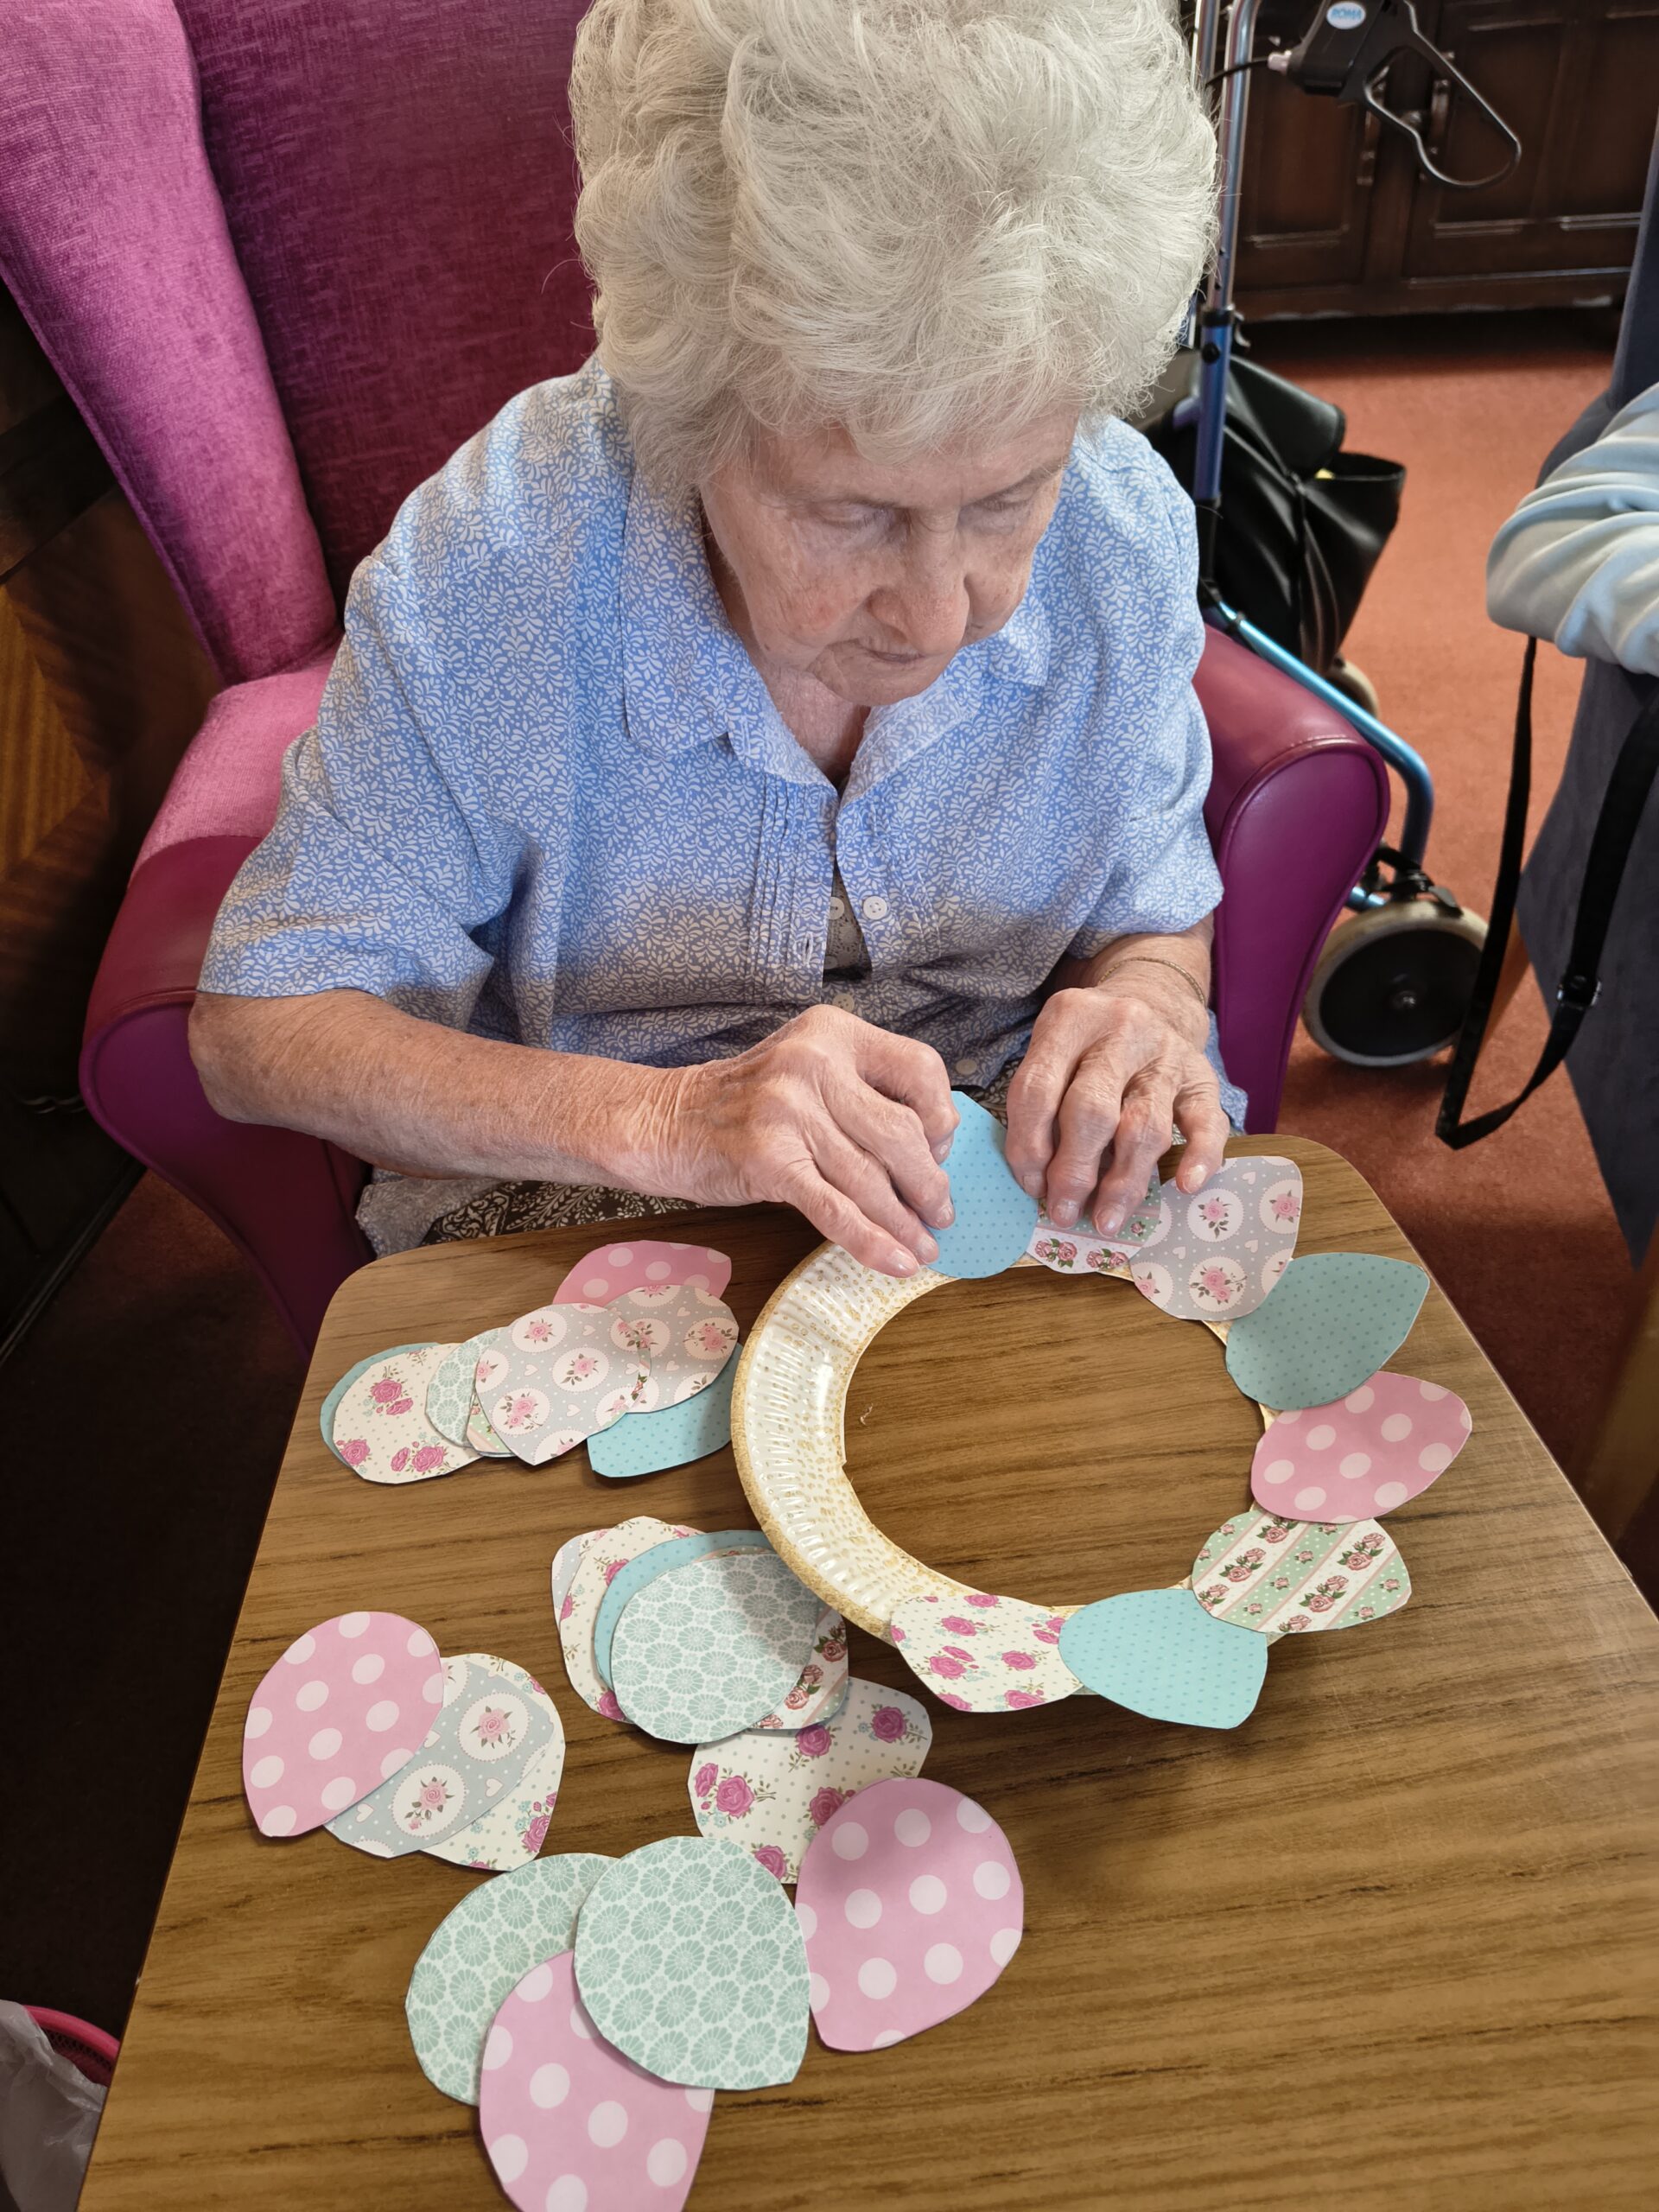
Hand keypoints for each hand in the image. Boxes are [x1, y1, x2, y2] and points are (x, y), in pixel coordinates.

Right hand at [642, 1007, 958, 1275]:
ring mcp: (788, 1111)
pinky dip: (871, 1241)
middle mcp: (814, 1063)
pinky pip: (835, 1209)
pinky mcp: (769, 1160)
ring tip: (924, 1245)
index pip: (920, 1069)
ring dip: (905, 1222)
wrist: (663, 1122)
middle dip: (929, 1183)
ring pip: (871, 1178)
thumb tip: (932, 1153)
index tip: (939, 1151)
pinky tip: (895, 1261)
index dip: (941, 1116)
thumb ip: (862, 1091)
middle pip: (902, 1132)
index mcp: (833, 1033)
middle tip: (939, 1212)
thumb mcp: (806, 1069)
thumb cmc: (745, 1103)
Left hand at [1003, 972, 1228, 1233]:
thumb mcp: (1052, 1049)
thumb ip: (1039, 1103)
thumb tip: (1038, 1182)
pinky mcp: (1202, 1078)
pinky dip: (1199, 1156)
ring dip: (1123, 1182)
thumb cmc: (1088, 1043)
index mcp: (1069, 1019)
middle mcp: (1121, 1031)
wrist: (1151, 1000)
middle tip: (1064, 1212)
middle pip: (1092, 1110)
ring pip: (1144, 1125)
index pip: (1037, 1090)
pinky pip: (1206, 1122)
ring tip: (1106, 1220)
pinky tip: (1184, 1187)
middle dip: (1074, 1172)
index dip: (1028, 1147)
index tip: (1031, 1188)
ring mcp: (1167, 1054)